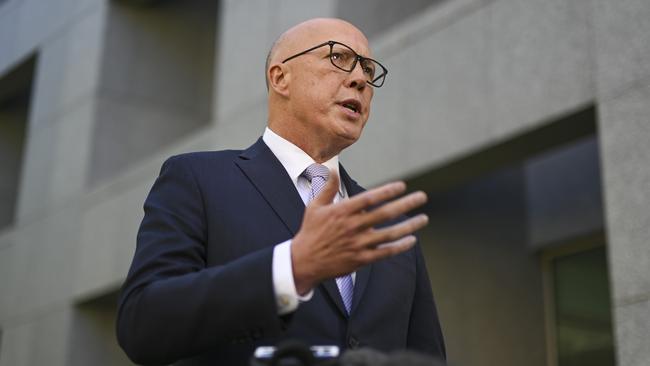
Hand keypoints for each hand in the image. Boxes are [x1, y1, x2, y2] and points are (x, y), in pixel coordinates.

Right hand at [291, 170, 428, 294]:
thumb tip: (332, 168)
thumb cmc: (311, 232)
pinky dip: (400, 246)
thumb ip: (328, 188)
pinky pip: (385, 252)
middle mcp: (352, 227)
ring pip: (390, 234)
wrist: (304, 262)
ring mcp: (358, 244)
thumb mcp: (315, 207)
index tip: (402, 185)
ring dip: (409, 226)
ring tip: (424, 218)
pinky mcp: (361, 259)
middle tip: (422, 196)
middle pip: (385, 213)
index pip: (370, 198)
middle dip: (406, 204)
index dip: (387, 191)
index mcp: (342, 212)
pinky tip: (412, 239)